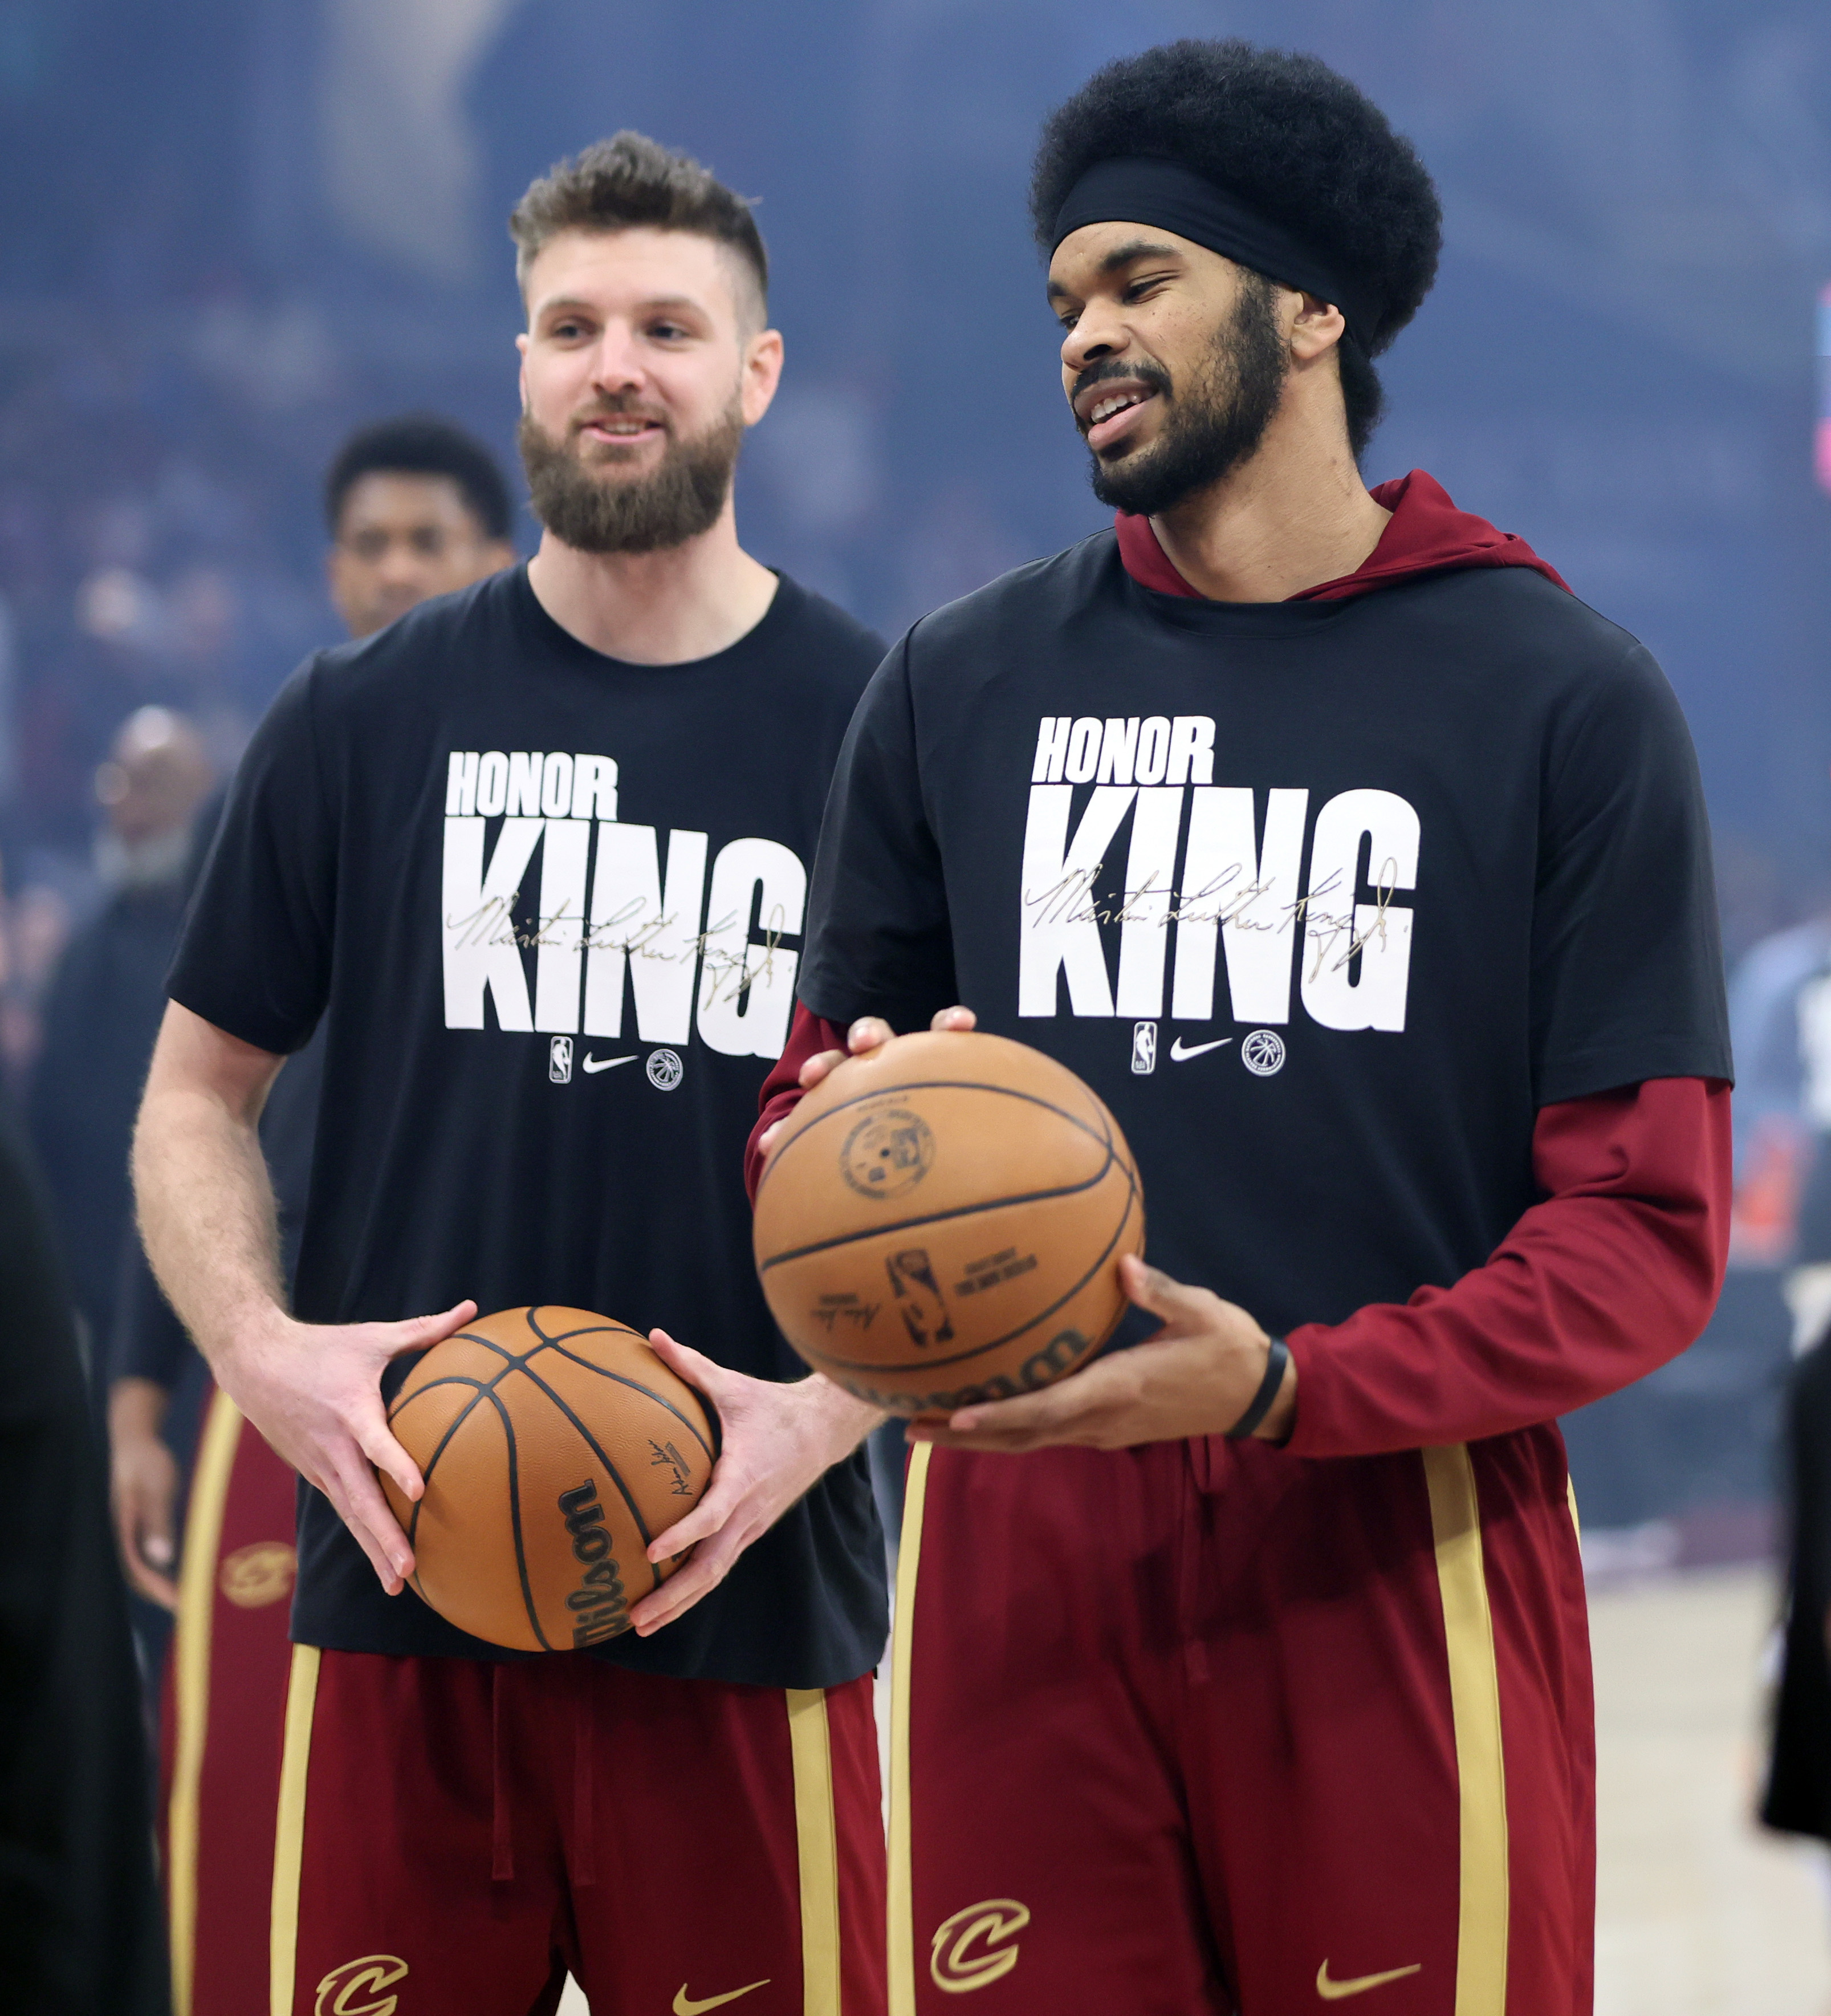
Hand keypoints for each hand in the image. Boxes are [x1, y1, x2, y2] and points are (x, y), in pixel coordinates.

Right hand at [109, 1377, 179, 1608]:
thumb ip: (157, 1521)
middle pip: (137, 1575)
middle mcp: (121, 1536)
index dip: (158, 1591)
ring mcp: (128, 1532)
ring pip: (142, 1567)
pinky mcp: (138, 1527)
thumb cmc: (146, 1462)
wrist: (135, 1441)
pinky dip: (164, 1567)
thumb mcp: (155, 1488)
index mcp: (121, 1530)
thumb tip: (161, 1558)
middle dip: (161, 1594)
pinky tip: (185, 1571)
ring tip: (191, 1596)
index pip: (137, 1571)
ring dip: (162, 1583)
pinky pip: (149, 1554)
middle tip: (192, 1609)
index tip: (181, 1605)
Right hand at [214, 1299, 477, 1594]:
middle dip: (384, 1537)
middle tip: (409, 1569)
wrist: (254, 1363)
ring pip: (350, 1514)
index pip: (377, 1444)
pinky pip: (343, 1508)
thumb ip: (425, 1329)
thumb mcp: (373, 1337)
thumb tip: (472, 1307)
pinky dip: (362, 1535)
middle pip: (361, 1499)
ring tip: (400, 1583)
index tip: (420, 1490)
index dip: (397, 1466)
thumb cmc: (322, 1347)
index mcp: (351, 1411)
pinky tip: (383, 1562)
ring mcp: (321, 1465)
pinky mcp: (315, 1473)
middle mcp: (334, 1447)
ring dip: (373, 1548)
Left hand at [628, 1330, 883, 1635]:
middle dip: (674, 1596)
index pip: (712, 1514)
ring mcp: (751, 1526)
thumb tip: (653, 1337)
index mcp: (743, 1476)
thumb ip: (691, 1366)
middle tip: (635, 1616)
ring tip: (640, 1624)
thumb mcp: (733, 1385)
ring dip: (680, 1602)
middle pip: (711, 1566)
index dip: (683, 1534)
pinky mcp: (751, 1530)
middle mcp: (748, 1511)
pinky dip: (694, 1588)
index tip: (651, 1552)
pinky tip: (665, 1602)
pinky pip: (720, 1566)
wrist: (823, 1430)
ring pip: (715, 1574)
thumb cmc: (773, 1406)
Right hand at [755, 1004, 977, 1160]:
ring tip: (813, 1077)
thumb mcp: (956, 1165)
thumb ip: (977, 1173)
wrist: (872, 1178)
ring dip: (825, 1065)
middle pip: (879, 1039)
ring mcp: (850, 1087)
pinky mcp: (819, 1112)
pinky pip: (797, 1118)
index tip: (962, 1024)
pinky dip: (783, 1132)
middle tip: (865, 1042)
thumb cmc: (933, 1165)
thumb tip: (1026, 1216)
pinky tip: (769, 1146)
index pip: (943, 1034)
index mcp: (927, 1071)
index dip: (951, 1025)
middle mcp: (888, 1071)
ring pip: (835, 1067)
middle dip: (870, 1032)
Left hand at [909, 1255, 1295, 1452]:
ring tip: (926, 1424)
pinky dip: (1007, 1427)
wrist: (1257, 1396)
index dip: (1001, 1415)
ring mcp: (1104, 1429)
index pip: (1048, 1409)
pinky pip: (1047, 1431)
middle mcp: (1103, 1418)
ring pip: (1030, 1440)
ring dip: (979, 1437)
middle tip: (908, 1425)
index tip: (956, 1416)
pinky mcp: (1107, 1426)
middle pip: (1023, 1436)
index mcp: (1118, 1389)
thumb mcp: (1201, 1312)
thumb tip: (1124, 1268)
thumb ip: (1160, 1292)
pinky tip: (981, 1412)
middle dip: (965, 1435)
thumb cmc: (1228, 1348)